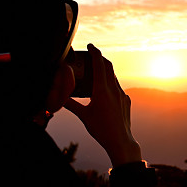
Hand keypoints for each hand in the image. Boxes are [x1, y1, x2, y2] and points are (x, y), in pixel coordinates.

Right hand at [64, 44, 142, 167]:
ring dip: (105, 71)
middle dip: (100, 58)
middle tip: (92, 55)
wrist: (120, 141)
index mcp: (102, 91)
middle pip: (108, 67)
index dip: (94, 52)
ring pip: (113, 77)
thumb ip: (71, 105)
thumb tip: (60, 98)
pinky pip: (117, 87)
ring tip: (97, 71)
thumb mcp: (83, 116)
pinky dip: (110, 83)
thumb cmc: (101, 129)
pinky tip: (105, 90)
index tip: (90, 46)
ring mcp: (121, 94)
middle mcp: (113, 90)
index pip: (99, 64)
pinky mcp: (126, 100)